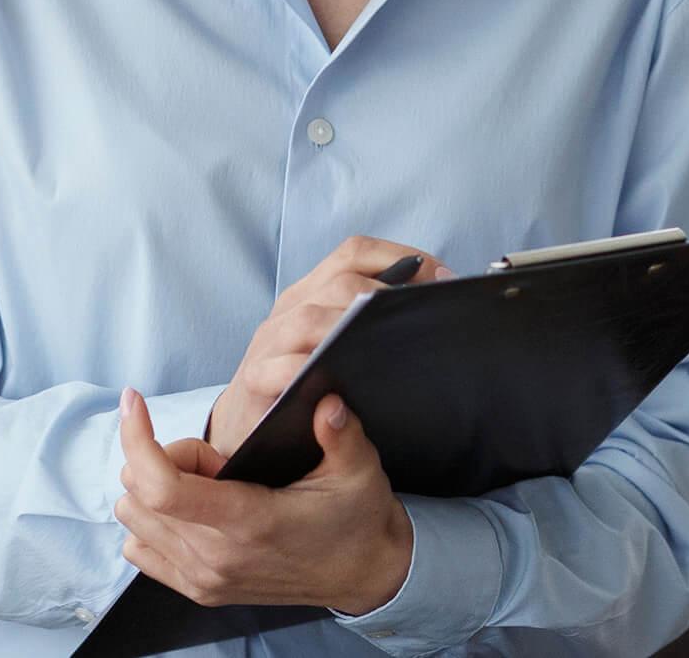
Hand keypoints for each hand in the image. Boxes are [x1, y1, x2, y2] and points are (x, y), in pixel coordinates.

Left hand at [115, 384, 414, 612]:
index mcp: (250, 522)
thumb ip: (341, 433)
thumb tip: (327, 402)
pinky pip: (140, 548)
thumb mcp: (359, 470)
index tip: (134, 400)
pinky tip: (192, 504)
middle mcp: (216, 557)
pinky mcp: (199, 589)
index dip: (137, 438)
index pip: (163, 487)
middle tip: (214, 456)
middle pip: (139, 493)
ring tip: (209, 480)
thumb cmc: (356, 518)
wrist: (363, 574)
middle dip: (164, 456)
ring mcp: (204, 578)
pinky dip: (151, 517)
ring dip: (156, 486)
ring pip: (133, 519)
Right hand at [205, 235, 453, 458]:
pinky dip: (309, 370)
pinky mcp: (254, 381)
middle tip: (422, 319)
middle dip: (385, 297)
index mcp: (312, 291)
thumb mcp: (337, 348)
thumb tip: (436, 292)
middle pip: (340, 282)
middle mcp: (289, 308)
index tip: (444, 279)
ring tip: (386, 343)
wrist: (245, 436)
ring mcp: (269, 343)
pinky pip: (280, 369)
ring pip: (310, 318)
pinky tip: (338, 388)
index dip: (401, 257)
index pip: (354, 252)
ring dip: (349, 329)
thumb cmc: (308, 389)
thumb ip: (371, 324)